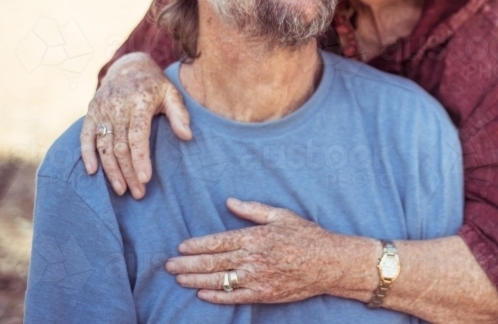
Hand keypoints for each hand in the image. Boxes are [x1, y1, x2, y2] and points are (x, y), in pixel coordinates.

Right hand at [79, 52, 191, 197]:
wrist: (128, 66)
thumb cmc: (155, 85)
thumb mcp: (172, 94)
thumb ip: (179, 114)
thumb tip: (187, 136)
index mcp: (139, 102)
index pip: (137, 136)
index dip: (140, 159)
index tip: (145, 179)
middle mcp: (118, 106)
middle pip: (120, 146)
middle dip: (128, 172)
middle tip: (138, 193)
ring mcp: (102, 109)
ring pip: (104, 146)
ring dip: (111, 170)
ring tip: (121, 190)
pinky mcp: (91, 112)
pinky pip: (85, 136)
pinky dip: (87, 155)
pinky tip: (93, 172)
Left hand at [164, 198, 369, 304]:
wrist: (328, 262)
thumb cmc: (306, 235)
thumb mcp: (280, 215)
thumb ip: (253, 209)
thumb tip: (229, 201)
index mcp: (255, 236)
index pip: (218, 241)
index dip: (197, 245)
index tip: (180, 247)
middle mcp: (253, 258)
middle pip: (213, 262)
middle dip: (188, 263)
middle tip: (169, 265)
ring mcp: (257, 278)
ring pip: (219, 280)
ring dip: (196, 279)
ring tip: (179, 279)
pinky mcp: (264, 294)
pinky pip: (234, 297)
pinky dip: (216, 296)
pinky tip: (202, 293)